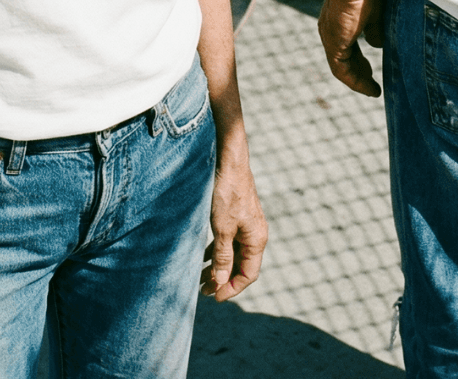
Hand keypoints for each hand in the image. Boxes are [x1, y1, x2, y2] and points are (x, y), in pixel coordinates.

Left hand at [200, 154, 266, 301]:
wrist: (229, 162)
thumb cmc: (228, 193)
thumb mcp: (223, 228)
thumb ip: (223, 256)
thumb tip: (221, 282)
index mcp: (257, 239)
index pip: (249, 274)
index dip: (232, 288)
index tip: (215, 296)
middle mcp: (254, 234)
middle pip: (241, 266)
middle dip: (223, 280)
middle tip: (203, 290)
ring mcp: (246, 226)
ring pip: (233, 254)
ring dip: (218, 267)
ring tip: (200, 278)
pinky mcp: (236, 218)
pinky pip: (228, 242)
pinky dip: (217, 252)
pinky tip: (203, 258)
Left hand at [318, 0, 385, 96]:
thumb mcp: (375, 11)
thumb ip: (375, 29)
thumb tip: (377, 45)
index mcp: (339, 21)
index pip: (348, 45)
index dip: (359, 60)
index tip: (371, 70)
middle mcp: (330, 30)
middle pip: (344, 58)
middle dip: (359, 71)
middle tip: (372, 82)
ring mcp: (330, 37)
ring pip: (342, 66)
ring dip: (358, 80)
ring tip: (373, 90)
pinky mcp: (333, 43)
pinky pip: (341, 69)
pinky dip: (354, 80)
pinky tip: (368, 88)